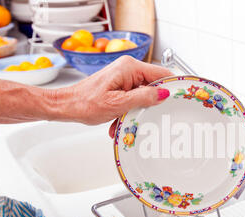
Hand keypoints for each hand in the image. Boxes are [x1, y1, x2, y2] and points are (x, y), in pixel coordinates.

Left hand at [54, 56, 172, 132]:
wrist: (66, 106)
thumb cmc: (85, 103)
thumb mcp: (119, 104)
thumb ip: (144, 97)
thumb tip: (164, 94)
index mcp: (129, 67)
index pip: (162, 73)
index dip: (171, 87)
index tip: (178, 101)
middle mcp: (128, 69)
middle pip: (153, 86)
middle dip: (149, 105)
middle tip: (146, 118)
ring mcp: (123, 77)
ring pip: (143, 95)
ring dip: (136, 111)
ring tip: (125, 121)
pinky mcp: (119, 85)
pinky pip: (133, 98)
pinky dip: (128, 111)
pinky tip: (118, 121)